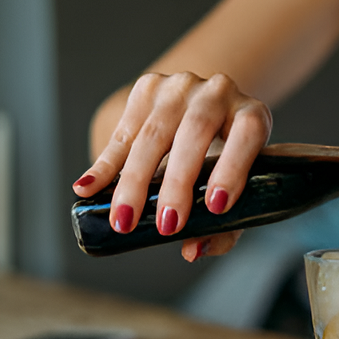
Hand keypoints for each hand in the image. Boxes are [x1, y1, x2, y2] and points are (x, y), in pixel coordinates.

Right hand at [71, 71, 271, 260]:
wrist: (203, 114)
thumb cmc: (226, 162)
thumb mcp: (236, 189)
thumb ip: (225, 225)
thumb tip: (193, 251)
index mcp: (252, 114)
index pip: (247, 133)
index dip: (233, 168)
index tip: (216, 206)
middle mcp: (218, 92)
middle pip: (195, 132)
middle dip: (177, 183)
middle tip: (166, 225)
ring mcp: (180, 87)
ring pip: (153, 133)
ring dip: (134, 180)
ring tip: (123, 219)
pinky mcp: (147, 89)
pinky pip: (123, 132)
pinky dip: (104, 164)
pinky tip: (87, 187)